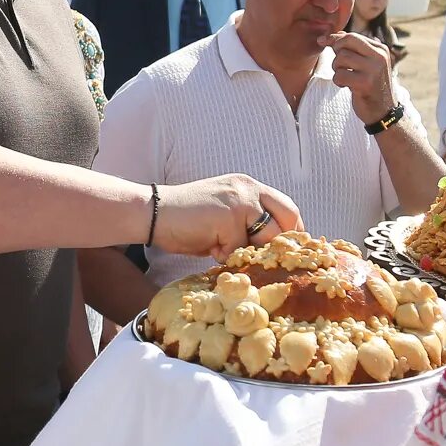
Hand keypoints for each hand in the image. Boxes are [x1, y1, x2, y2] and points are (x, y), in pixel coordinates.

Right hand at [154, 175, 302, 258]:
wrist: (154, 213)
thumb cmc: (186, 220)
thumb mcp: (225, 215)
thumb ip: (247, 224)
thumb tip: (272, 252)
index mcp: (249, 186)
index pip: (287, 207)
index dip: (291, 231)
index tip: (288, 251)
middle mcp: (249, 189)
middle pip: (288, 217)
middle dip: (283, 241)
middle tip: (272, 259)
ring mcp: (240, 201)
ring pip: (267, 237)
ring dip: (250, 251)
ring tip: (226, 249)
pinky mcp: (229, 217)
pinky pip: (239, 249)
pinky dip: (225, 255)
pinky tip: (209, 247)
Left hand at [325, 32, 395, 125]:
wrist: (383, 111)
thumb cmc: (371, 85)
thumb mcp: (367, 63)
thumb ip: (353, 48)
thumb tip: (333, 35)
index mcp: (380, 49)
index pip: (352, 36)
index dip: (334, 39)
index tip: (322, 41)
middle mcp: (379, 57)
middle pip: (345, 44)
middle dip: (336, 53)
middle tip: (340, 66)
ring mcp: (373, 70)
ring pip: (341, 59)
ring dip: (337, 70)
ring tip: (347, 77)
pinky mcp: (365, 83)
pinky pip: (339, 75)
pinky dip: (338, 81)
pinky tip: (347, 86)